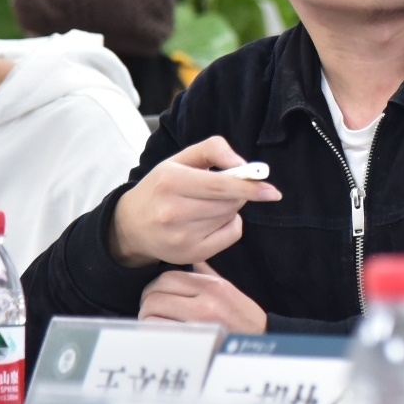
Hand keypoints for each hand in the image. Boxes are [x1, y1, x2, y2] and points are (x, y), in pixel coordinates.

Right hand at [110, 136, 281, 266]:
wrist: (131, 226)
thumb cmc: (162, 187)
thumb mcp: (180, 159)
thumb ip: (214, 149)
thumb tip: (242, 165)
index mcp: (171, 182)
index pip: (221, 186)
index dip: (250, 188)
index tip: (272, 191)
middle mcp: (173, 212)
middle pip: (230, 203)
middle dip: (237, 194)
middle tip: (221, 190)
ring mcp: (181, 237)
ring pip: (230, 217)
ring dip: (230, 208)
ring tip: (206, 205)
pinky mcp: (190, 254)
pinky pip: (231, 236)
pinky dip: (230, 225)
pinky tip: (211, 221)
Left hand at [139, 261, 267, 333]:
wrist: (260, 341)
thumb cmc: (242, 317)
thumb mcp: (228, 289)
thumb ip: (207, 274)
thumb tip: (192, 260)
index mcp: (212, 286)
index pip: (167, 278)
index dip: (155, 288)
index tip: (156, 298)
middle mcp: (206, 301)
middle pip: (155, 295)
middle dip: (148, 305)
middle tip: (152, 313)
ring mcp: (199, 322)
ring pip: (152, 314)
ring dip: (148, 320)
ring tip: (156, 325)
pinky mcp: (193, 341)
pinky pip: (158, 332)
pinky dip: (154, 334)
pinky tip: (162, 336)